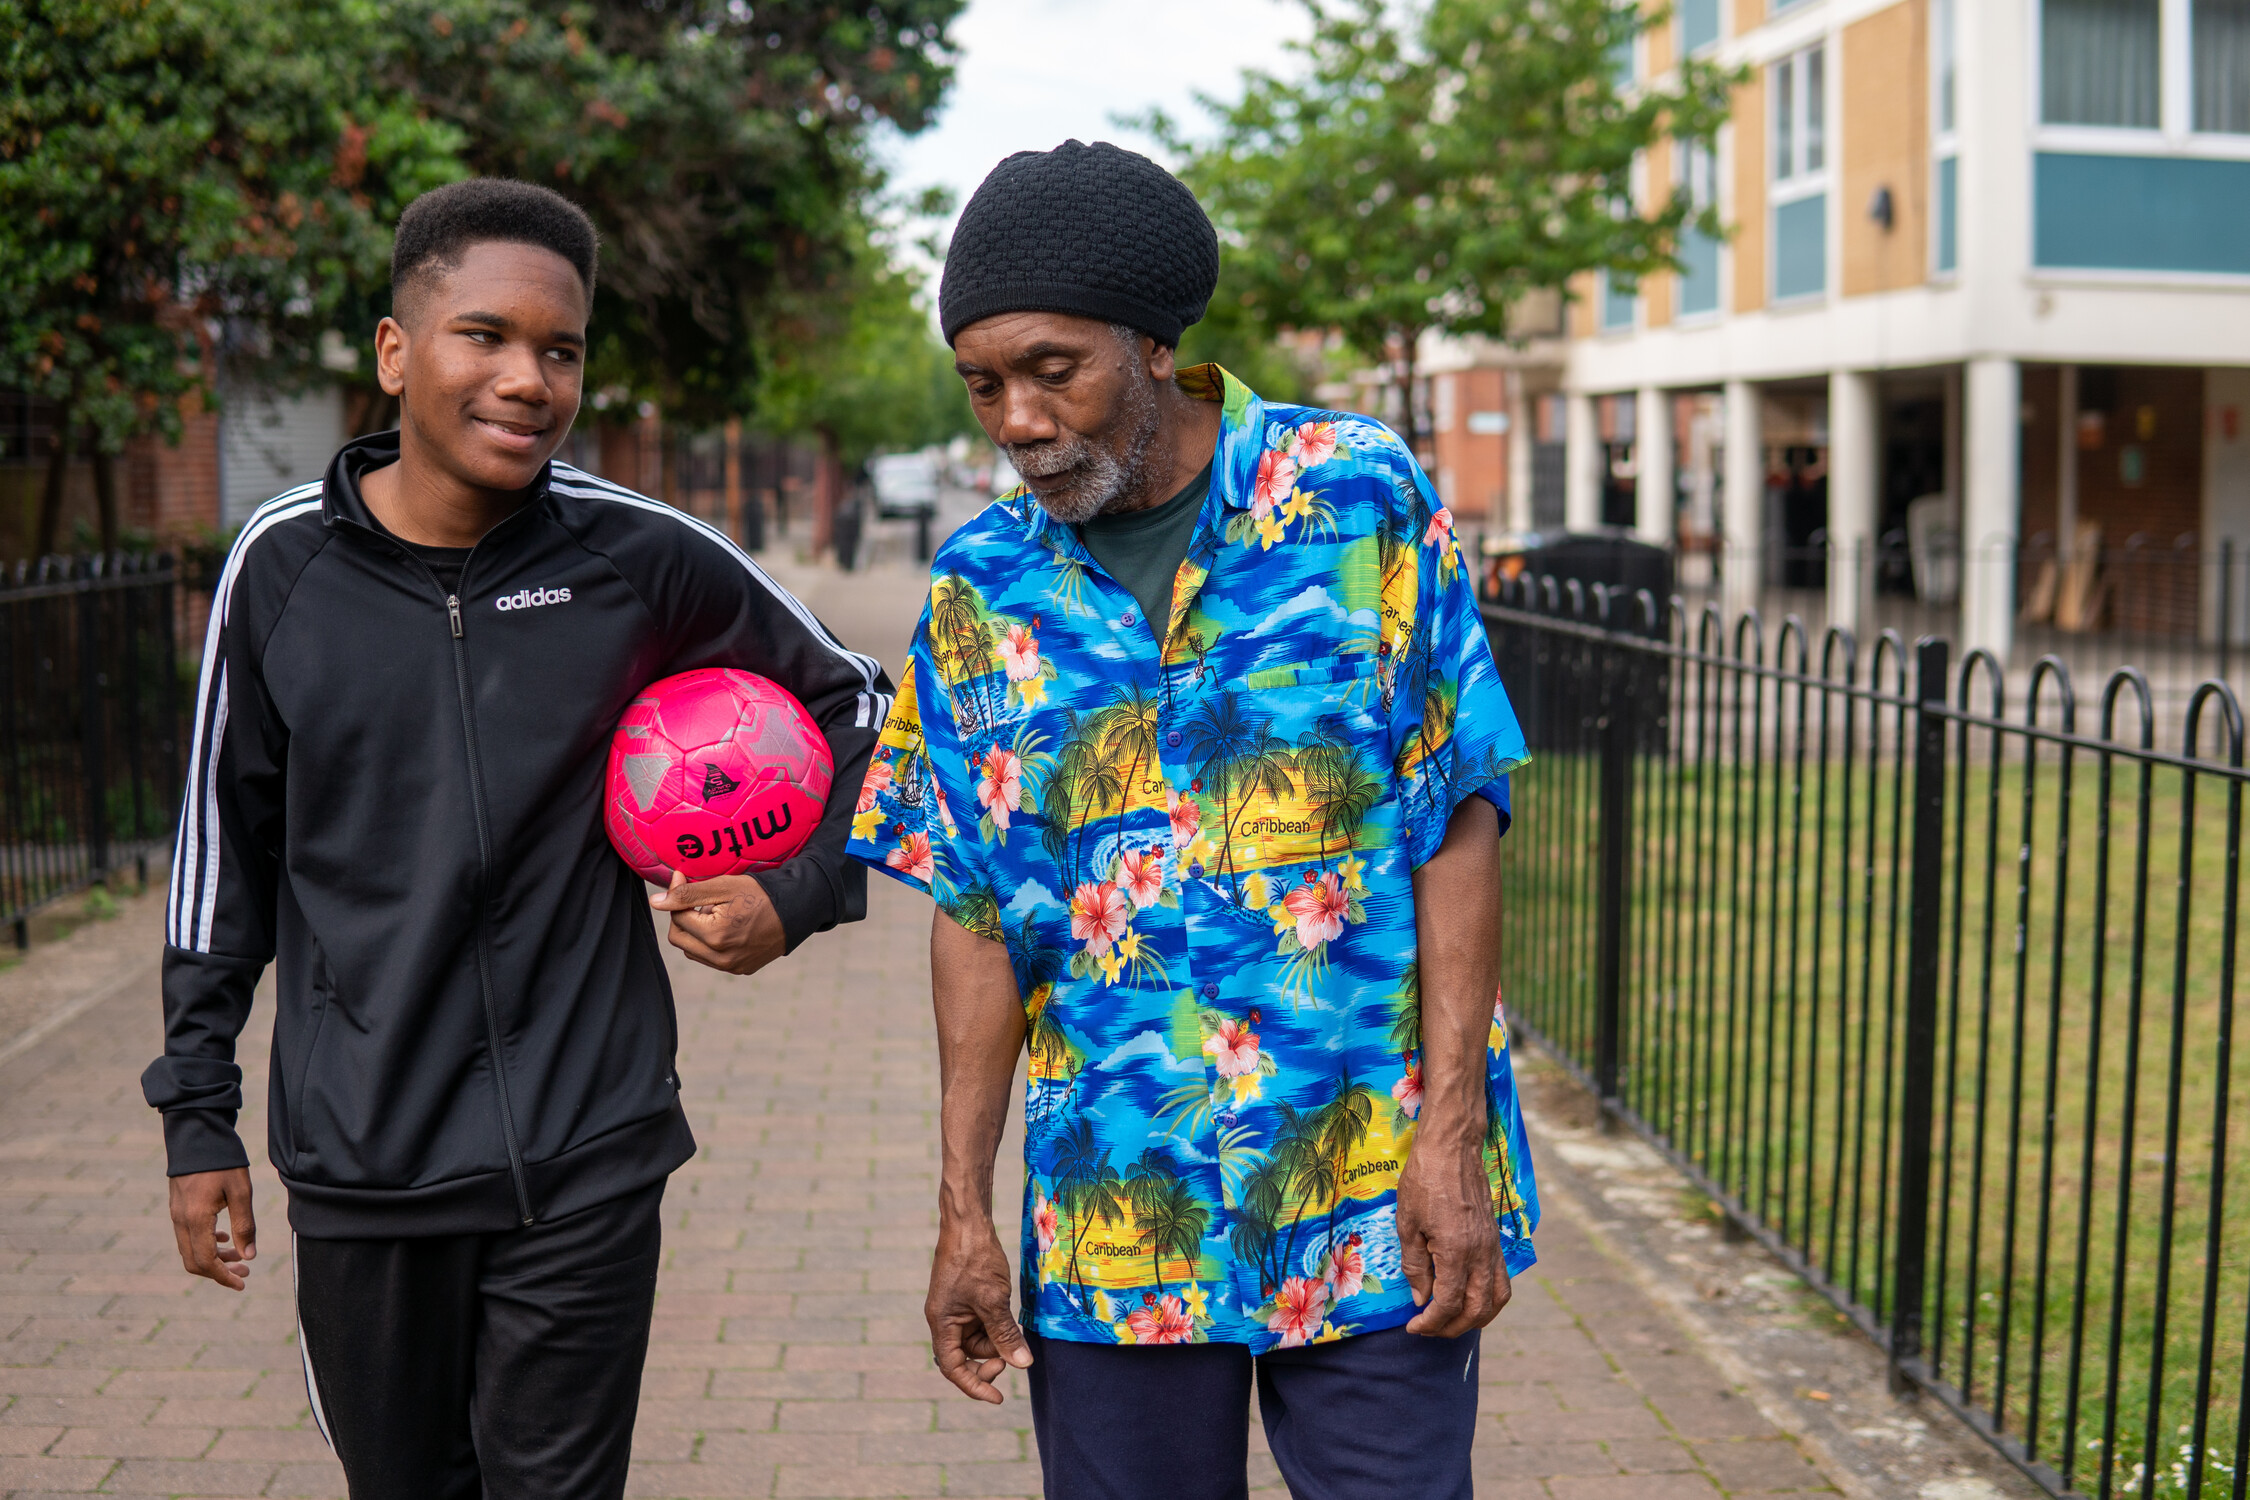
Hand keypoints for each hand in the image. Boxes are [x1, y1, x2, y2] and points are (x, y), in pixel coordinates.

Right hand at [168, 1168, 256, 1290]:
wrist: (197, 1135)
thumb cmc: (223, 1161)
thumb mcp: (241, 1191)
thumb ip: (245, 1225)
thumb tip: (249, 1256)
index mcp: (196, 1219)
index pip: (206, 1262)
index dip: (223, 1277)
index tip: (242, 1284)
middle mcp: (181, 1221)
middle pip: (194, 1262)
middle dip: (219, 1272)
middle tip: (245, 1271)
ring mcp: (176, 1214)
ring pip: (190, 1250)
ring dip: (214, 1258)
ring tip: (240, 1256)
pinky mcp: (178, 1207)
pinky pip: (188, 1236)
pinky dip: (206, 1243)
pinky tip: (225, 1236)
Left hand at [650, 871, 785, 975]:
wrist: (797, 910)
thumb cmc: (761, 894)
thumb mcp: (723, 886)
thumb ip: (687, 894)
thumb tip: (655, 902)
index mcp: (715, 936)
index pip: (678, 917)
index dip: (676, 895)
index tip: (682, 877)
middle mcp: (721, 958)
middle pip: (679, 938)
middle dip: (683, 916)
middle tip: (700, 898)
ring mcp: (731, 967)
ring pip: (692, 951)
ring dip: (695, 931)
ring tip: (715, 912)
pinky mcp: (740, 969)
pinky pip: (711, 958)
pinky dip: (710, 943)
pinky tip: (726, 926)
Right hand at [925, 1215, 1031, 1402]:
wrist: (968, 1223)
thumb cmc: (975, 1259)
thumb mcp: (993, 1301)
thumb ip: (1005, 1334)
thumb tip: (1022, 1364)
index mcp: (941, 1323)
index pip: (954, 1368)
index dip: (974, 1385)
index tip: (998, 1398)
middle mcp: (945, 1319)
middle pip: (968, 1355)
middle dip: (991, 1358)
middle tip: (1015, 1354)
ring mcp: (956, 1308)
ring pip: (979, 1338)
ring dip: (998, 1339)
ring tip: (1013, 1323)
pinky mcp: (967, 1298)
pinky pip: (982, 1322)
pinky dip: (997, 1324)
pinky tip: (1010, 1314)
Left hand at [1396, 1123, 1510, 1337]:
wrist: (1453, 1147)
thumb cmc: (1424, 1179)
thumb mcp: (1407, 1223)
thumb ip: (1414, 1265)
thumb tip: (1420, 1298)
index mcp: (1456, 1252)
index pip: (1448, 1304)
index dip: (1430, 1322)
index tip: (1413, 1326)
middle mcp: (1481, 1254)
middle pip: (1476, 1309)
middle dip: (1452, 1327)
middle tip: (1429, 1328)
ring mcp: (1492, 1247)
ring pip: (1497, 1299)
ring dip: (1476, 1318)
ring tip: (1452, 1321)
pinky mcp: (1495, 1239)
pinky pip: (1502, 1280)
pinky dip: (1490, 1298)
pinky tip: (1471, 1298)